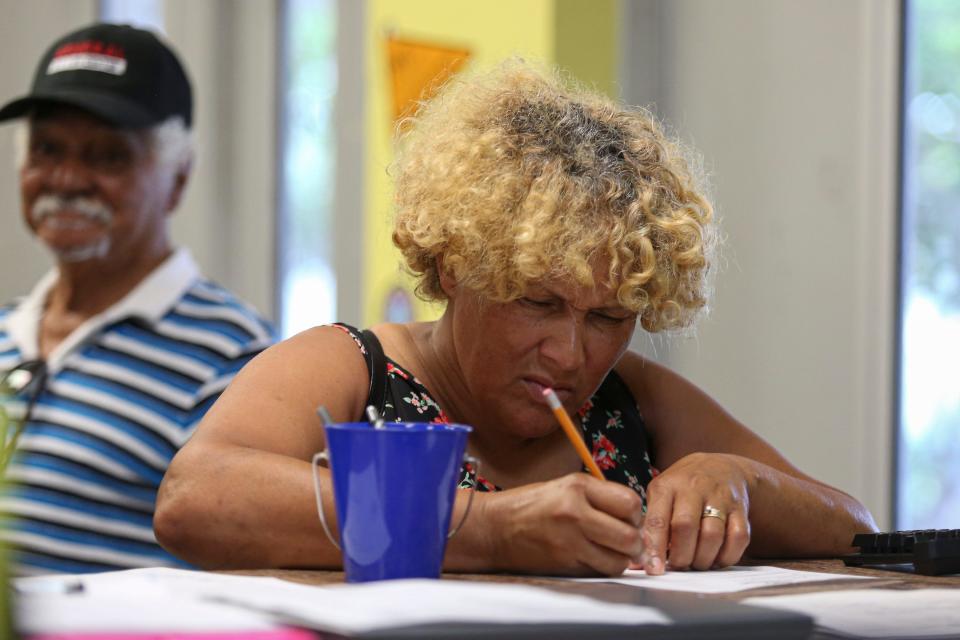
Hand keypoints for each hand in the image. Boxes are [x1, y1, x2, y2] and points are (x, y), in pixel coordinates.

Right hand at [481, 472, 644, 575]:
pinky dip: (602, 568)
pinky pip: (598, 571)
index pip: (630, 502)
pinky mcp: (563, 563)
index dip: (636, 514)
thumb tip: (632, 514)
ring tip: (612, 552)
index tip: (630, 519)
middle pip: (629, 536)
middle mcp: (575, 512)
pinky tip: (593, 558)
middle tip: (630, 542)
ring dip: (621, 559)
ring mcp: (569, 541)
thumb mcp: (563, 486)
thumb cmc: (528, 505)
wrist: (493, 527)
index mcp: (577, 487)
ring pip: (618, 560)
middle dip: (635, 542)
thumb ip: (597, 496)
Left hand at [634, 452, 752, 573]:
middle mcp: (694, 488)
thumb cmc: (682, 488)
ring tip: (696, 563)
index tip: (654, 570)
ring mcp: (720, 497)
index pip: (658, 520)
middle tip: (679, 565)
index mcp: (667, 486)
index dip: (655, 548)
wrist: (721, 467)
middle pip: (686, 527)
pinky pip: (739, 538)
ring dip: (703, 559)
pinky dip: (727, 556)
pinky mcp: (741, 508)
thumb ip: (649, 525)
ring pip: (712, 535)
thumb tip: (635, 561)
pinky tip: (716, 558)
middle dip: (681, 556)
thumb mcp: (660, 495)